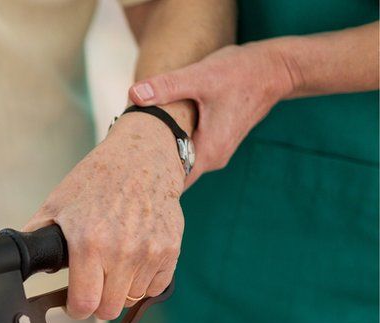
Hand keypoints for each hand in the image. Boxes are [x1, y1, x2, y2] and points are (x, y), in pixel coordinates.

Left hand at [24, 113, 184, 319]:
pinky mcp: (170, 251)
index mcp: (89, 243)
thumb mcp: (56, 204)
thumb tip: (16, 259)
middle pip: (108, 310)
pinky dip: (142, 282)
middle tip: (91, 285)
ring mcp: (149, 253)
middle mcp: (122, 252)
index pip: (84, 304)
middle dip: (96, 302)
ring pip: (131, 299)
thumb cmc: (98, 179)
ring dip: (119, 290)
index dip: (75, 309)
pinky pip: (154, 288)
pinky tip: (131, 262)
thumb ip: (35, 235)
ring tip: (111, 266)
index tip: (73, 303)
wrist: (142, 159)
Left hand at [129, 43, 295, 184]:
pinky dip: (172, 147)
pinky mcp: (215, 141)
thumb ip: (167, 86)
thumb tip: (134, 94)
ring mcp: (216, 151)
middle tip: (120, 159)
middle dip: (149, 169)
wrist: (274, 69)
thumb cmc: (240, 72)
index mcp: (209, 151)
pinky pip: (189, 152)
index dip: (147, 179)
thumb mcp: (200, 76)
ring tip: (132, 148)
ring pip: (181, 163)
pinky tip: (154, 136)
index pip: (172, 182)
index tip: (123, 173)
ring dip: (160, 157)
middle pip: (174, 175)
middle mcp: (214, 158)